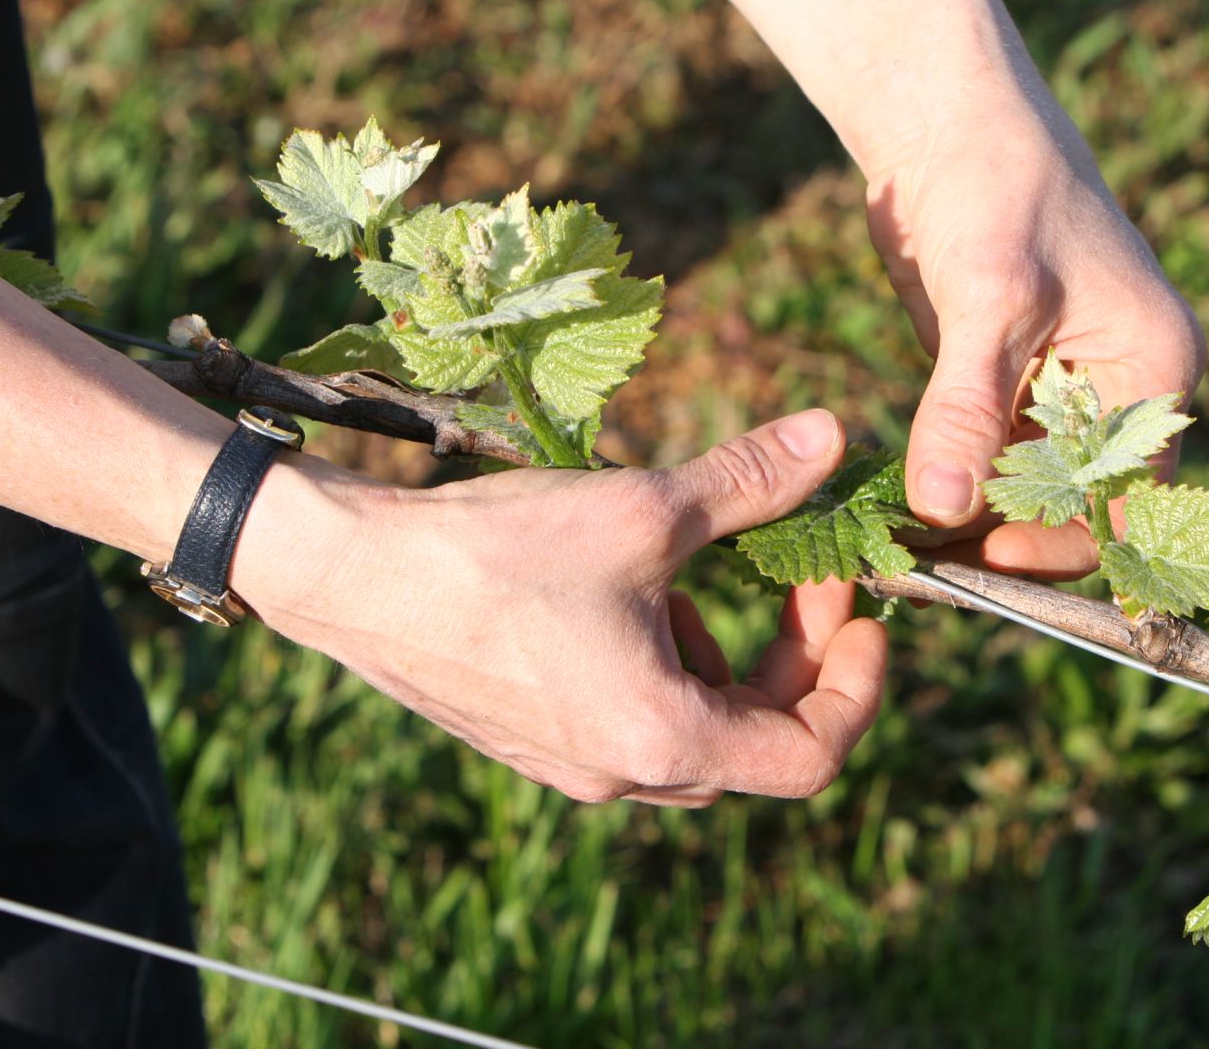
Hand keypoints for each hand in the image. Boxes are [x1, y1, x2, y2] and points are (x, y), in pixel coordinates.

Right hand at [237, 409, 886, 806]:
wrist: (347, 577)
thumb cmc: (492, 552)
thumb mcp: (640, 509)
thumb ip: (749, 482)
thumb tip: (832, 434)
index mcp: (662, 738)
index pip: (812, 755)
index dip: (857, 686)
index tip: (861, 613)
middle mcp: (622, 774)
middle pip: (759, 744)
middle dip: (796, 655)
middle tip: (799, 570)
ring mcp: (573, 766)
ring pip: (697, 731)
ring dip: (725, 656)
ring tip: (699, 567)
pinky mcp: (535, 742)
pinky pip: (635, 719)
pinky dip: (665, 662)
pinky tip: (631, 586)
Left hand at [869, 105, 1205, 578]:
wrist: (945, 124)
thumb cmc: (994, 184)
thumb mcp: (988, 297)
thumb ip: (966, 408)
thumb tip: (942, 507)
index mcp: (1152, 371)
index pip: (1126, 496)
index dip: (1063, 540)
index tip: (985, 560)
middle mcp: (1117, 391)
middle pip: (1073, 504)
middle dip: (1007, 537)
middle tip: (926, 567)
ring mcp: (1057, 392)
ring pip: (1021, 488)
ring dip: (967, 519)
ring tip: (900, 544)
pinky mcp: (1001, 385)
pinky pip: (980, 457)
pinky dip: (945, 483)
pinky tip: (897, 509)